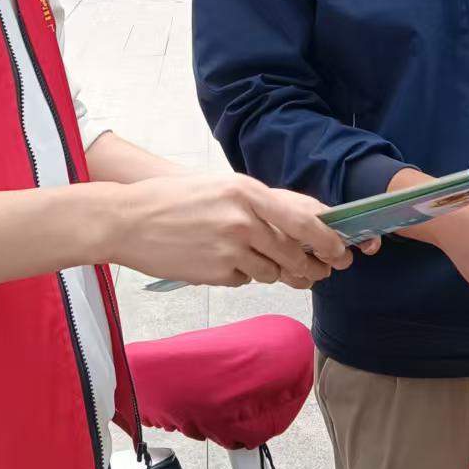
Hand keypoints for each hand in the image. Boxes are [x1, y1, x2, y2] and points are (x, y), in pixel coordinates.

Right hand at [110, 173, 356, 289]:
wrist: (127, 219)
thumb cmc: (175, 200)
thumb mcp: (222, 187)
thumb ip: (262, 204)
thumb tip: (306, 220)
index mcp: (248, 191)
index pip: (306, 221)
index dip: (329, 241)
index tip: (341, 252)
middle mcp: (244, 219)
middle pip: (295, 254)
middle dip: (310, 268)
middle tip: (314, 273)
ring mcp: (230, 248)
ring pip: (273, 272)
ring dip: (272, 272)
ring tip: (251, 259)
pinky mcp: (216, 272)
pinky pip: (245, 280)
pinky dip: (241, 275)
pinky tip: (219, 261)